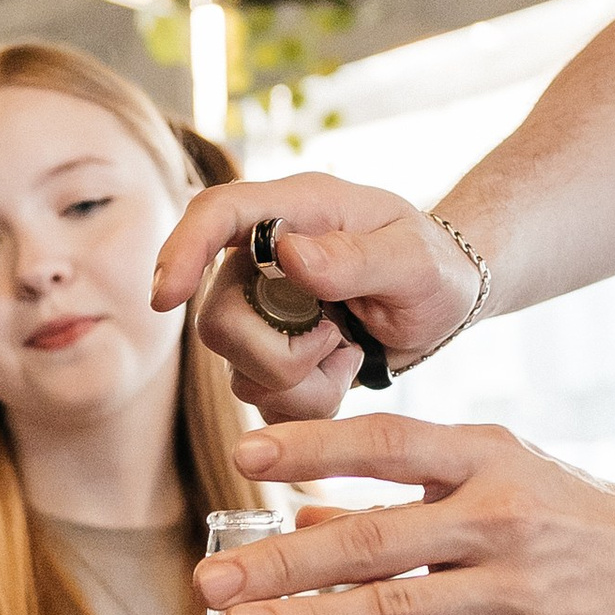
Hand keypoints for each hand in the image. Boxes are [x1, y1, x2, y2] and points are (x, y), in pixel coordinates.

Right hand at [152, 172, 484, 421]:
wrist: (445, 301)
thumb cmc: (434, 265)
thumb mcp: (415, 260)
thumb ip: (356, 258)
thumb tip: (288, 253)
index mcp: (295, 210)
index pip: (216, 213)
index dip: (183, 251)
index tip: (168, 297)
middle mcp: (263, 258)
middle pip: (216, 318)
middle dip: (276, 353)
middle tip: (338, 340)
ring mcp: (260, 310)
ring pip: (237, 369)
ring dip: (301, 381)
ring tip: (349, 351)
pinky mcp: (269, 355)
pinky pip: (262, 400)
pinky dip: (308, 404)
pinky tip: (340, 371)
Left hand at [193, 412, 614, 614]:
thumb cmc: (571, 519)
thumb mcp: (498, 478)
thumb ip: (403, 497)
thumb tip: (302, 513)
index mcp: (486, 460)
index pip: (384, 442)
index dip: (310, 447)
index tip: (242, 458)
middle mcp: (497, 519)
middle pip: (370, 541)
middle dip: (280, 565)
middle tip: (209, 582)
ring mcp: (516, 592)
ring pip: (393, 612)